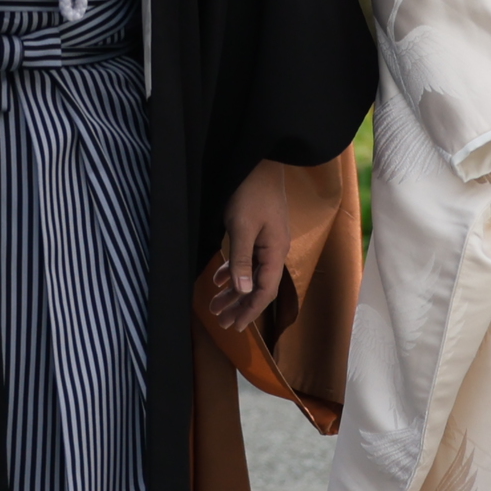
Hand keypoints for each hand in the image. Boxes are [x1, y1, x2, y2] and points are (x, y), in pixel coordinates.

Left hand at [203, 159, 295, 332]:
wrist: (260, 163)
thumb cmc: (251, 193)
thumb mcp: (242, 227)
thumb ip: (241, 260)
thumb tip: (242, 290)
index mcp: (275, 252)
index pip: (265, 291)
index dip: (250, 311)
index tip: (235, 327)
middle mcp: (274, 251)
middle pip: (258, 286)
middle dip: (239, 306)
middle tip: (221, 323)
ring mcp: (267, 242)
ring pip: (250, 274)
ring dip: (234, 291)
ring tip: (215, 305)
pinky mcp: (258, 233)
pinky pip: (246, 259)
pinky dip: (233, 270)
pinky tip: (218, 278)